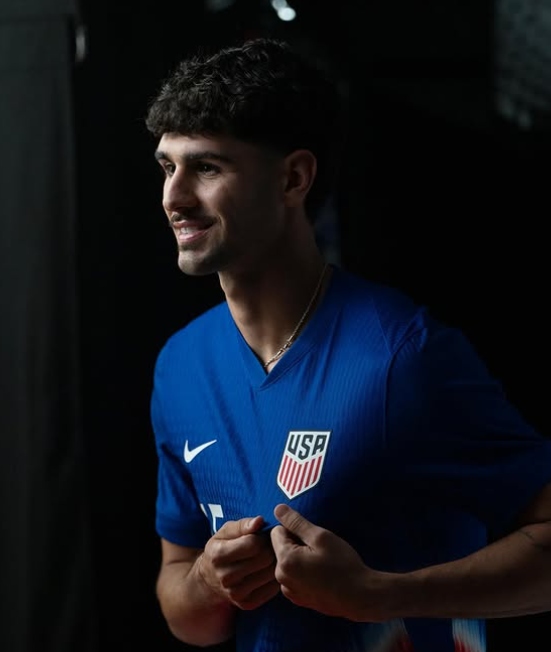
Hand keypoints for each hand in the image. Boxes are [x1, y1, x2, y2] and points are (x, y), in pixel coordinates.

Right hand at [198, 516, 279, 609]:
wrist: (210, 579)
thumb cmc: (222, 547)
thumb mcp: (226, 531)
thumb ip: (243, 524)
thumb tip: (259, 521)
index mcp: (218, 555)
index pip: (253, 544)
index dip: (262, 536)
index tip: (262, 536)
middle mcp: (225, 577)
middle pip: (264, 559)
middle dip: (270, 548)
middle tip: (269, 546)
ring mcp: (236, 594)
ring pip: (271, 573)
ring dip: (275, 562)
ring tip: (269, 557)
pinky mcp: (247, 604)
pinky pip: (273, 589)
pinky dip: (275, 578)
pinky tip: (268, 571)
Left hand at [271, 504, 376, 619]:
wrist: (359, 596)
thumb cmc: (342, 565)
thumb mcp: (321, 537)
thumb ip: (296, 522)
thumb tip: (277, 508)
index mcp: (285, 561)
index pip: (277, 531)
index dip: (294, 529)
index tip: (311, 537)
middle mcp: (281, 578)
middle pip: (280, 548)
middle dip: (295, 544)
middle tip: (318, 550)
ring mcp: (289, 590)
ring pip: (287, 562)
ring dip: (299, 558)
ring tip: (320, 563)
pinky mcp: (297, 598)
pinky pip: (293, 576)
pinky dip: (302, 572)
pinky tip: (320, 575)